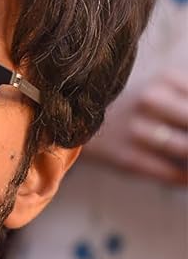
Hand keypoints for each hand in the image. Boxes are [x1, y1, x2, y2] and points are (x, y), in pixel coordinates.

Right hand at [84, 69, 187, 185]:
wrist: (81, 123)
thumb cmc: (139, 109)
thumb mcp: (164, 90)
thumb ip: (187, 101)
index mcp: (166, 80)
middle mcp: (151, 101)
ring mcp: (137, 130)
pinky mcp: (127, 158)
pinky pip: (170, 173)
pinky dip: (186, 178)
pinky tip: (187, 177)